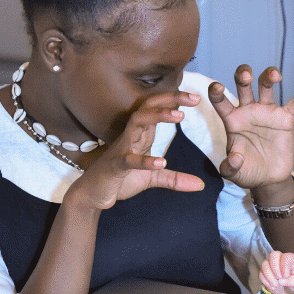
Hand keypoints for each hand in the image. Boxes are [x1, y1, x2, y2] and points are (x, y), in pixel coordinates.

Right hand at [67, 91, 204, 210]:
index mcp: (140, 135)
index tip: (196, 97)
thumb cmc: (119, 180)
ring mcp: (121, 149)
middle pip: (148, 108)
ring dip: (158, 116)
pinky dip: (145, 160)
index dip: (174, 100)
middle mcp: (130, 136)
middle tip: (194, 98)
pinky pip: (129, 160)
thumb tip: (200, 185)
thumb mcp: (152, 179)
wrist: (92, 195)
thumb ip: (175, 179)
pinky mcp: (115, 166)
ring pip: (137, 123)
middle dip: (170, 99)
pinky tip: (162, 162)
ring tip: (180, 116)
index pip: (156, 109)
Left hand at [208, 65, 293, 187]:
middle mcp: (248, 111)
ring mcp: (267, 113)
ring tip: (274, 75)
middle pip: (243, 84)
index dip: (216, 91)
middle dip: (243, 75)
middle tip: (247, 76)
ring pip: (266, 85)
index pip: (220, 101)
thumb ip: (229, 167)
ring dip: (269, 75)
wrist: (269, 179)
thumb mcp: (234, 173)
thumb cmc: (248, 172)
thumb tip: (233, 159)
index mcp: (232, 120)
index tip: (217, 87)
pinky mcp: (286, 119)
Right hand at [260, 251, 293, 293]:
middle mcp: (280, 258)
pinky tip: (272, 287)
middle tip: (279, 278)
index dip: (284, 267)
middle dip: (275, 268)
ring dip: (269, 276)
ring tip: (275, 285)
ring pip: (265, 264)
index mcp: (291, 259)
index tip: (286, 276)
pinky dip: (265, 281)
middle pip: (273, 255)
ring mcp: (271, 264)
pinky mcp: (265, 271)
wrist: (291, 287)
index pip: (286, 257)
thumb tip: (282, 281)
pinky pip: (261, 273)